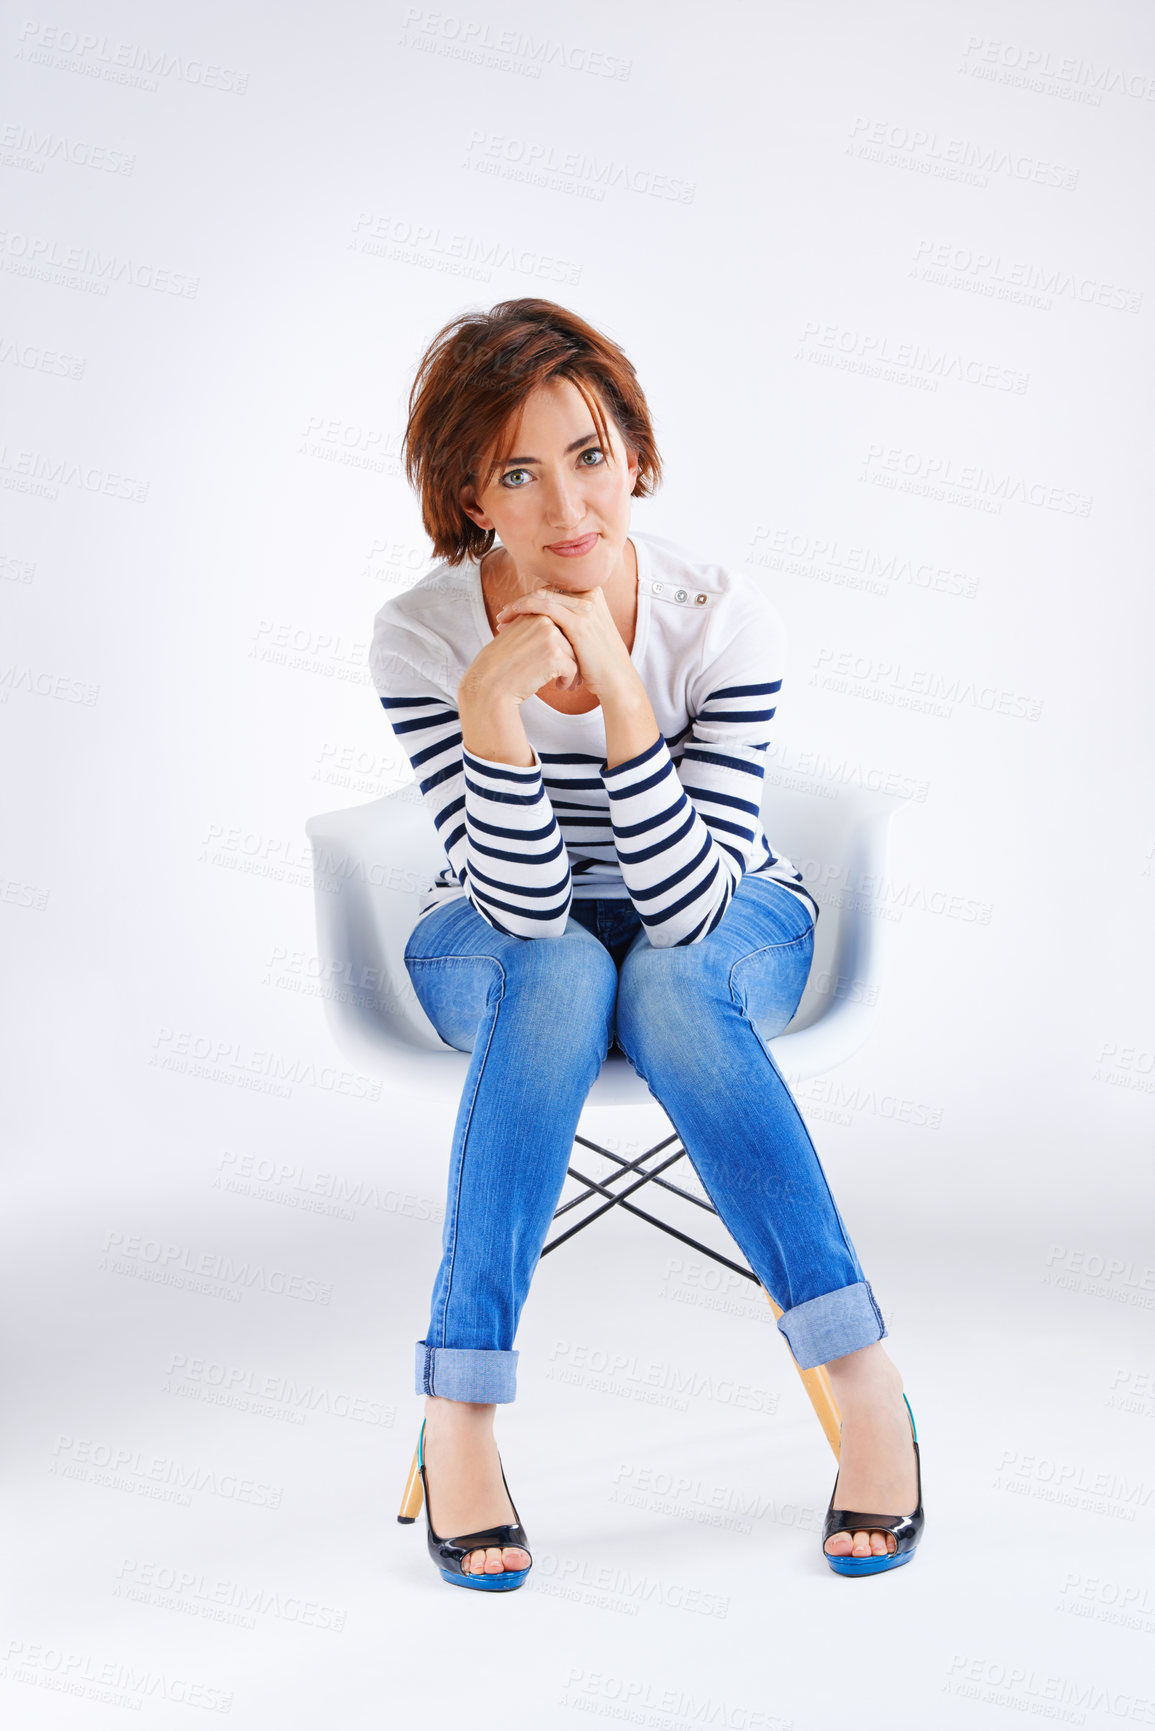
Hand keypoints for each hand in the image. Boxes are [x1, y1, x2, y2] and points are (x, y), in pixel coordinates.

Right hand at [459, 608, 579, 709]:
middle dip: (570, 657)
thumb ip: (532, 628)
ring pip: (574, 654)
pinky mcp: (555, 656)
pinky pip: (573, 669)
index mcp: (534, 612)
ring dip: (571, 671)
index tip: (558, 659)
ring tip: (562, 682)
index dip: (562, 644)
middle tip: (566, 673)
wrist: (488, 684)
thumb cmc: (499, 665)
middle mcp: (544, 620)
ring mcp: (550, 637)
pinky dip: (568, 680)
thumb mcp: (514, 636)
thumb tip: (552, 630)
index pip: (560, 626)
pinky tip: (559, 687)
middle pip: (570, 639)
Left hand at [494, 584, 639, 703]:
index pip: (555, 589)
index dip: (532, 598)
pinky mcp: (579, 621)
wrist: (616, 679)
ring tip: (502, 619)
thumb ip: (568, 620)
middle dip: (522, 601)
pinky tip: (511, 617)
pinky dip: (525, 608)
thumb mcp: (584, 634)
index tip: (513, 611)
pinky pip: (544, 606)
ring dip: (518, 605)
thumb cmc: (597, 662)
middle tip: (504, 614)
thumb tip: (541, 618)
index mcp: (592, 594)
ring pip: (542, 596)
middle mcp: (590, 595)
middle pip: (547, 590)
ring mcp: (586, 607)